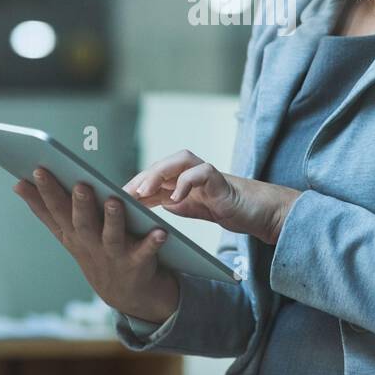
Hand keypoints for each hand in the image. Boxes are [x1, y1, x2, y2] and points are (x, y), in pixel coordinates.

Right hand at [12, 168, 179, 323]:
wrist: (127, 295)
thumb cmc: (95, 253)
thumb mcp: (67, 234)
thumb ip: (44, 210)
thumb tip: (17, 182)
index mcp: (72, 234)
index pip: (56, 210)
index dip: (45, 191)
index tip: (38, 169)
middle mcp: (90, 245)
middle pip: (83, 223)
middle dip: (80, 204)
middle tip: (81, 184)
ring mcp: (114, 256)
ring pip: (112, 236)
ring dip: (113, 219)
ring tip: (114, 200)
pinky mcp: (138, 265)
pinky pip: (146, 252)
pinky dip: (152, 242)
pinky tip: (160, 231)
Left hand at [121, 150, 300, 245]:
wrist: (260, 212)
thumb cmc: (228, 208)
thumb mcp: (195, 209)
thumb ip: (175, 203)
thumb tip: (152, 205)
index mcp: (184, 179)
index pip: (153, 177)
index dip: (133, 186)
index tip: (114, 198)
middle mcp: (193, 170)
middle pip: (161, 165)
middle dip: (140, 178)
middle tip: (122, 194)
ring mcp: (206, 172)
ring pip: (178, 161)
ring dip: (158, 174)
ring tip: (143, 191)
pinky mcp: (220, 179)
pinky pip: (201, 173)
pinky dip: (186, 183)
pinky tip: (174, 198)